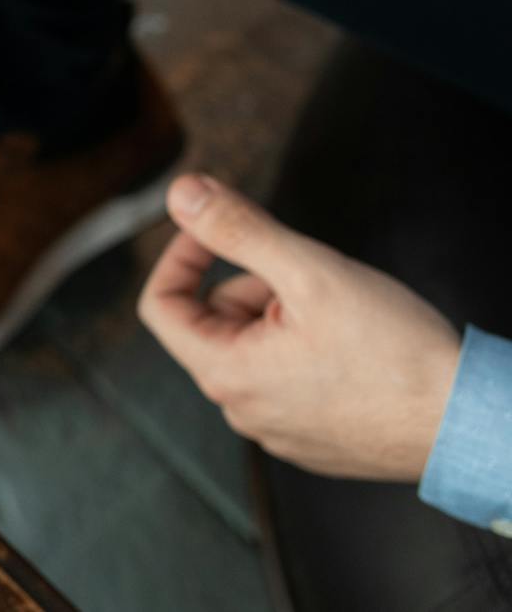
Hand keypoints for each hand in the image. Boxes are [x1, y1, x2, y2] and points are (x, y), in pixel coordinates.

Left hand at [138, 173, 461, 480]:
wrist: (470, 424)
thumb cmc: (398, 355)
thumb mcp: (309, 272)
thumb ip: (238, 229)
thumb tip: (183, 195)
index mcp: (225, 375)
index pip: (161, 305)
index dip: (181, 256)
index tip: (215, 231)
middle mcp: (243, 411)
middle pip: (213, 322)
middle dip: (252, 285)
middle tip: (309, 277)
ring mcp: (279, 429)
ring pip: (253, 347)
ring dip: (282, 315)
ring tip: (343, 314)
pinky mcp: (313, 437)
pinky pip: (286, 377)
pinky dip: (306, 349)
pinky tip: (355, 346)